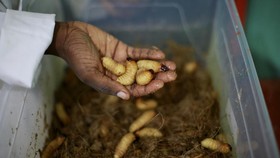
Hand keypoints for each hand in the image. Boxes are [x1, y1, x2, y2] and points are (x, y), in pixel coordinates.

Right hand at [46, 21, 176, 99]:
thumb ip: (107, 86)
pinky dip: (148, 53)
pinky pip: (138, 53)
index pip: (132, 90)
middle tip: (173, 75)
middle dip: (158, 77)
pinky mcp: (122, 49)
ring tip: (173, 65)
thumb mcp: (90, 74)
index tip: (160, 84)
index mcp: (111, 84)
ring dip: (158, 66)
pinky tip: (160, 54)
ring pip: (143, 66)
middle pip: (142, 79)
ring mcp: (122, 62)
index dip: (147, 89)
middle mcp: (119, 75)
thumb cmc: (76, 57)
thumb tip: (126, 97)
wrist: (71, 36)